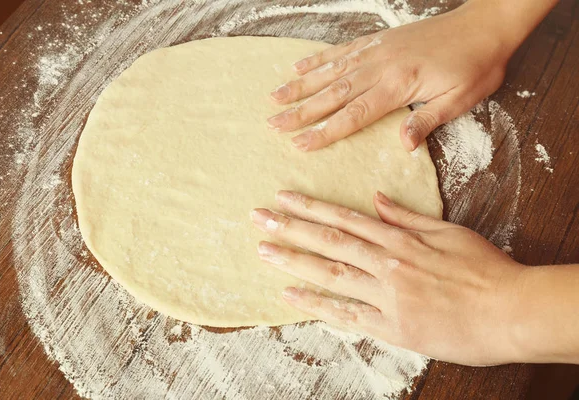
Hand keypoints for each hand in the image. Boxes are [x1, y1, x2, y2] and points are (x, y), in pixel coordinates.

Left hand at [250, 191, 525, 365]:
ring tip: (264, 250)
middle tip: (258, 218)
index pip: (345, 218)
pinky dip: (316, 305)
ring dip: (294, 260)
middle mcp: (387, 263)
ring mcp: (386, 295)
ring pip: (331, 274)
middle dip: (290, 227)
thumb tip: (376, 199)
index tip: (284, 197)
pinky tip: (290, 296)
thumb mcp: (450, 232)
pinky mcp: (391, 326)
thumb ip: (408, 217)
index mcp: (401, 239)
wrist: (510, 312)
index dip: (311, 206)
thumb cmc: (485, 270)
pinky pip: (346, 314)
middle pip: (330, 241)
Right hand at [267, 2, 515, 150]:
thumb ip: (426, 120)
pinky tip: (299, 65)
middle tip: (273, 123)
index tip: (299, 143)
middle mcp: (380, 66)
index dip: (324, 131)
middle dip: (301, 111)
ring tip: (275, 96)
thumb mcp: (459, 99)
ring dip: (300, 85)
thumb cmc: (476, 65)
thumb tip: (403, 146)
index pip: (353, 114)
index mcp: (398, 85)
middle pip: (332, 93)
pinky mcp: (378, 39)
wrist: (485, 25)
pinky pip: (342, 49)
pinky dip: (318, 57)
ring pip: (330, 70)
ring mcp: (376, 50)